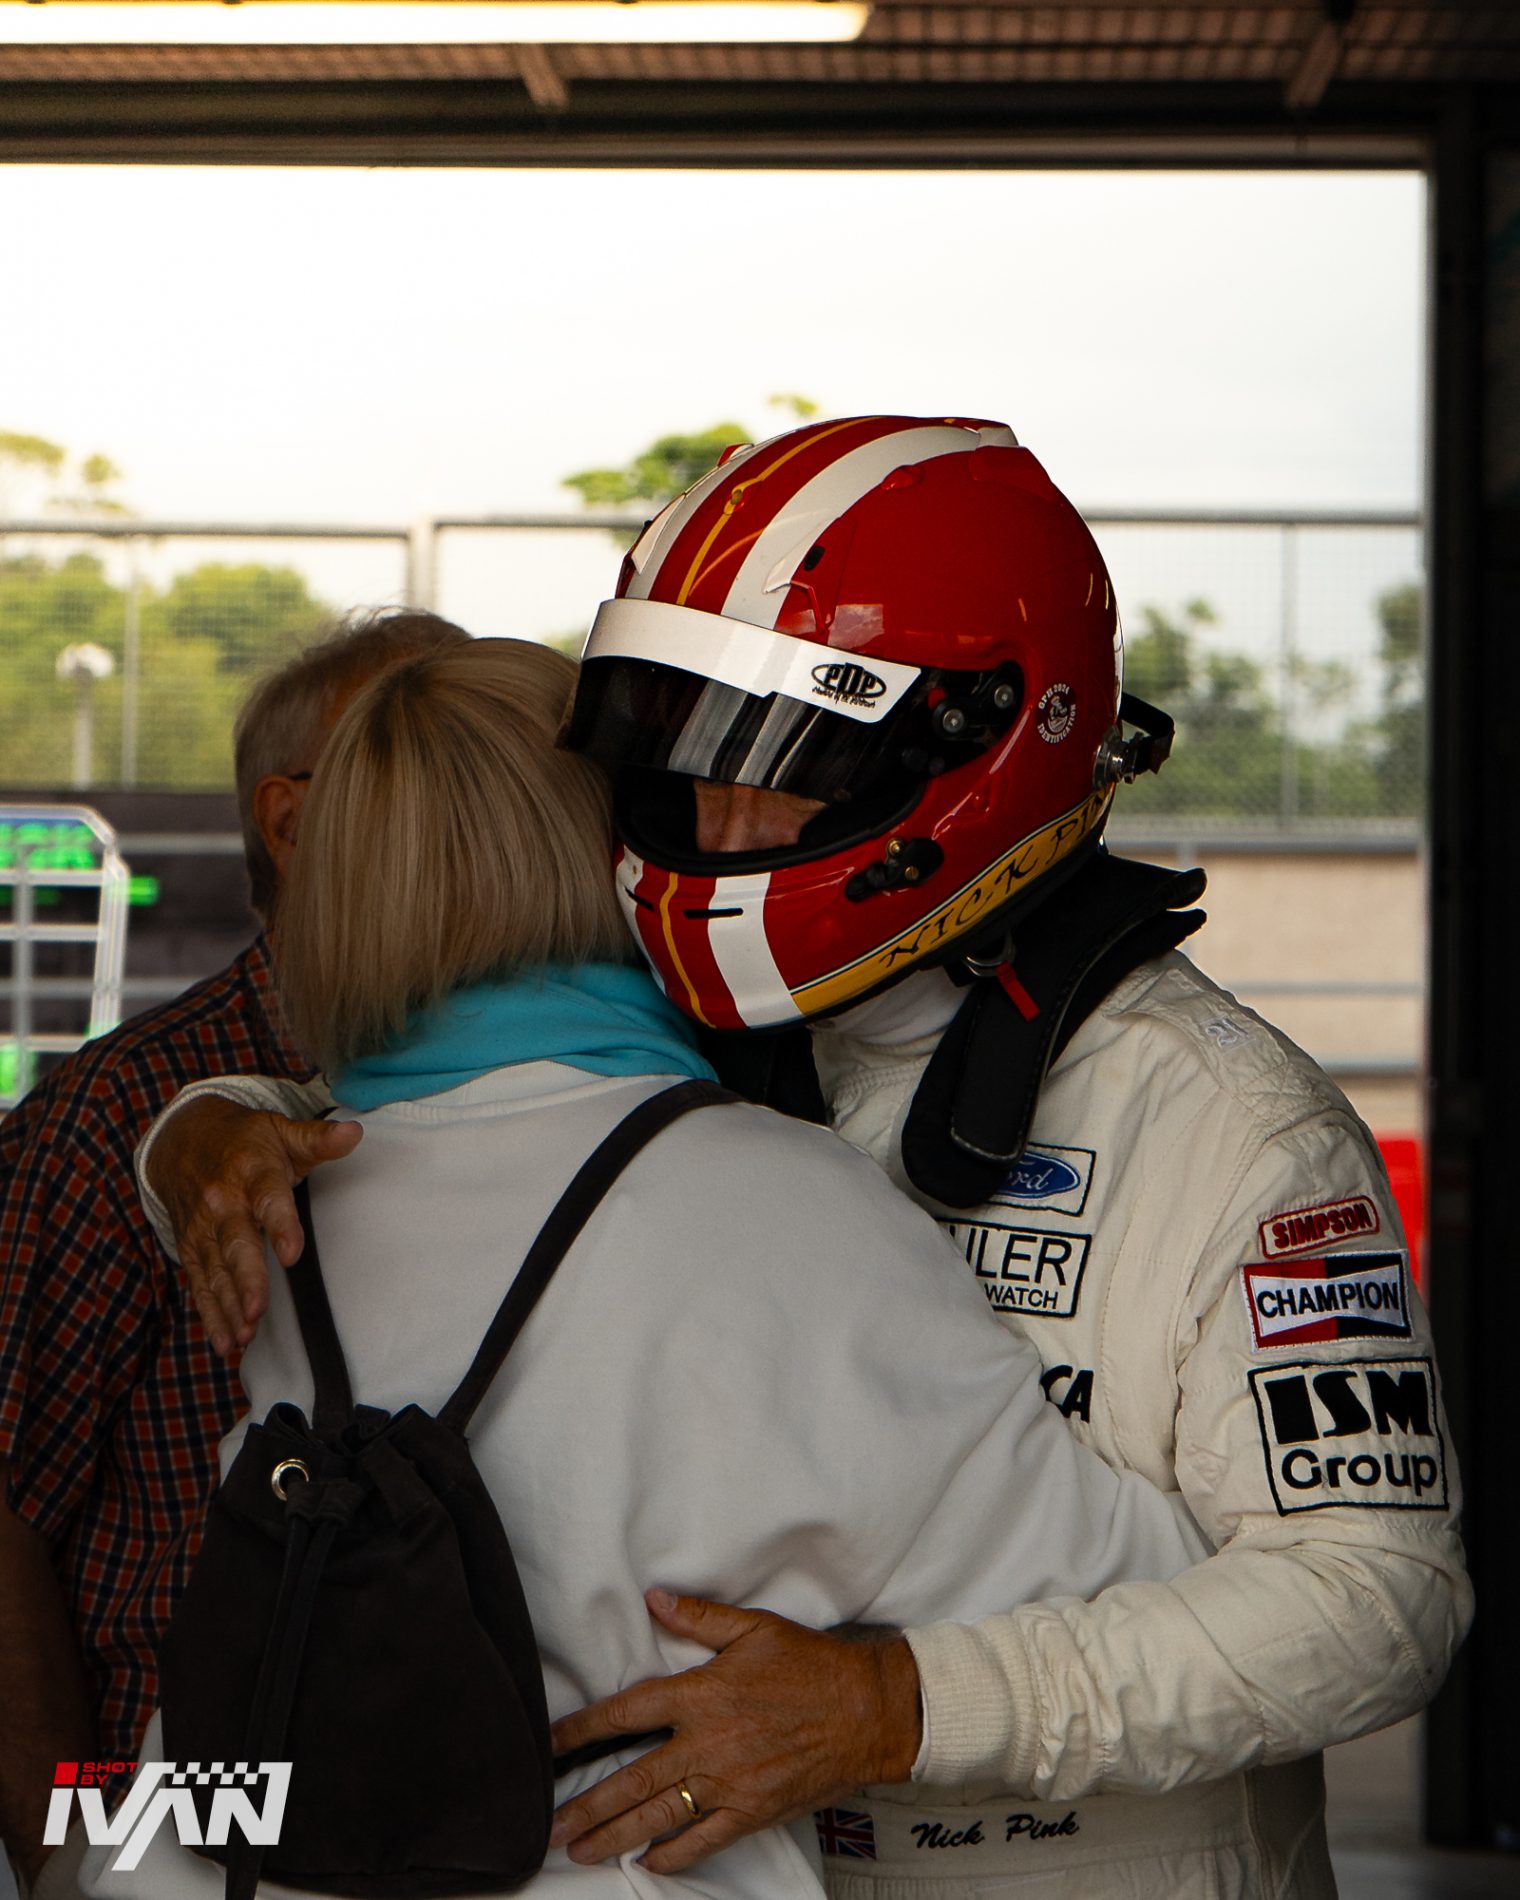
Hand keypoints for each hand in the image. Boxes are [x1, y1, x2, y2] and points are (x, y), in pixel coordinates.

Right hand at [148, 1095, 361, 1357]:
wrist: (181, 1138)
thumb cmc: (245, 1140)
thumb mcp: (281, 1130)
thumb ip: (317, 1138)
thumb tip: (354, 1132)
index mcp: (252, 1171)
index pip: (268, 1199)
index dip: (280, 1226)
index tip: (292, 1253)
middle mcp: (223, 1202)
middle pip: (235, 1244)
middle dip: (246, 1279)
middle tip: (258, 1310)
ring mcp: (203, 1228)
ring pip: (215, 1271)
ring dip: (228, 1305)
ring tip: (244, 1335)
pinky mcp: (191, 1248)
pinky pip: (200, 1284)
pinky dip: (211, 1315)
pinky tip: (226, 1342)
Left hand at [549, 1589, 920, 1873]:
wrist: (867, 1711)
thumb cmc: (813, 1666)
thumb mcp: (755, 1628)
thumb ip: (699, 1618)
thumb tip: (654, 1600)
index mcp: (702, 1695)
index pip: (626, 1714)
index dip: (582, 1731)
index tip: (551, 1746)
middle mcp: (708, 1744)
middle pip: (631, 1779)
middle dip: (585, 1805)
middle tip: (549, 1824)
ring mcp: (729, 1784)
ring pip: (658, 1815)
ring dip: (613, 1835)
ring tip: (578, 1849)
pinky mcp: (753, 1811)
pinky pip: (703, 1840)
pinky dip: (671, 1854)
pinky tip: (647, 1861)